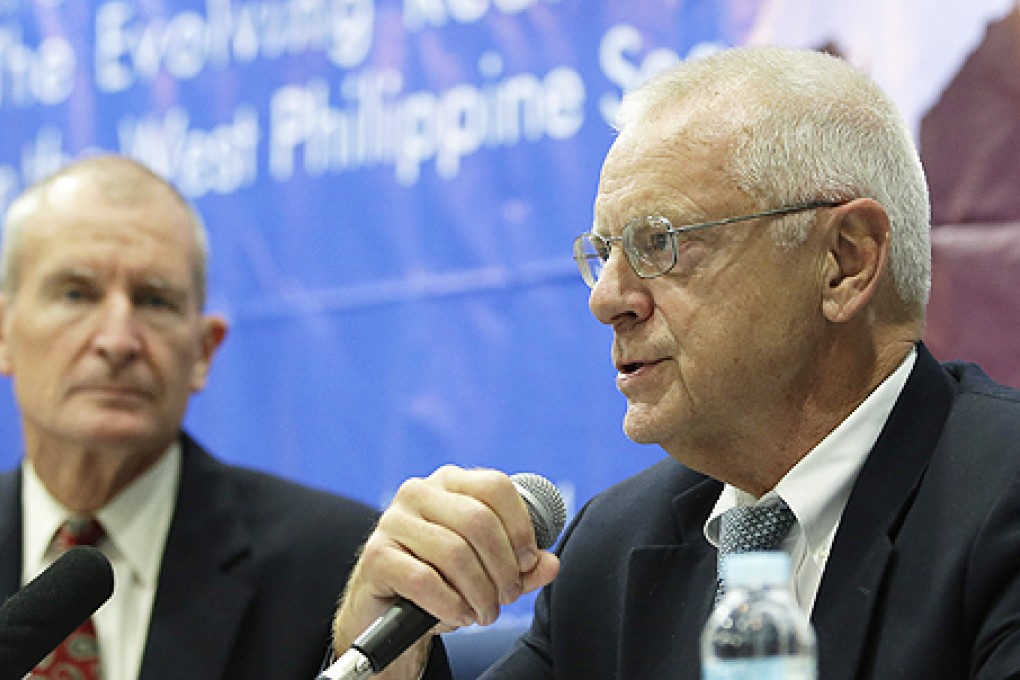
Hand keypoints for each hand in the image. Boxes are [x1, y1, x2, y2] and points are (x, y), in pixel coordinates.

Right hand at [331, 465, 560, 677]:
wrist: (389, 612)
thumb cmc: (443, 581)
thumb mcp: (489, 571)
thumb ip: (522, 567)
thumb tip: (550, 563)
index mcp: (450, 482)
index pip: (496, 486)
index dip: (520, 526)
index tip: (527, 562)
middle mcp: (419, 492)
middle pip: (478, 521)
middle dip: (502, 567)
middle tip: (508, 597)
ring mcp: (393, 521)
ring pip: (454, 553)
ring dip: (479, 592)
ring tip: (485, 612)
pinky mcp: (375, 555)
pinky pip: (424, 580)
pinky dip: (451, 604)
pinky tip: (460, 615)